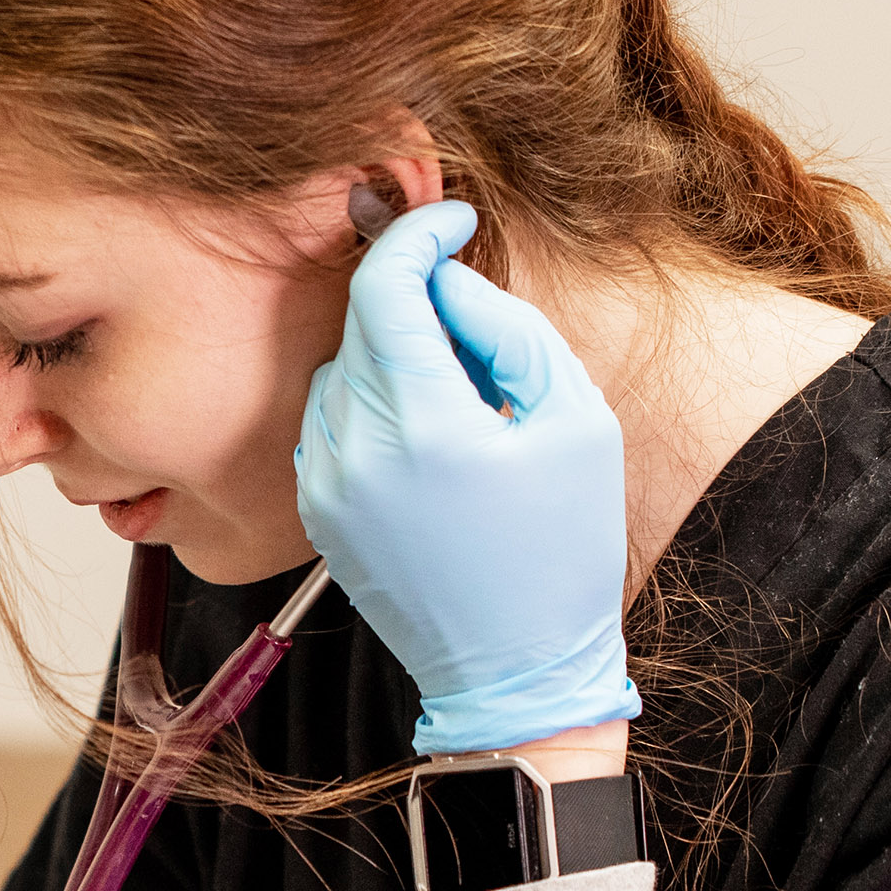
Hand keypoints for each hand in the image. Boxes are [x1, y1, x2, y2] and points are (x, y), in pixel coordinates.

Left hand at [294, 200, 640, 753]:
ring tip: (464, 397)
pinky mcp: (316, 511)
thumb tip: (447, 280)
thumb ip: (507, 329)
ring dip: (393, 353)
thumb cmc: (561, 551)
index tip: (450, 218)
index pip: (383, 288)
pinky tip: (430, 435)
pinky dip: (371, 401)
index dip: (416, 235)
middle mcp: (353, 451)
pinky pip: (329, 420)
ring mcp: (324, 485)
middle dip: (415, 299)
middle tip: (481, 328)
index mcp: (421, 426)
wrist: (516, 672)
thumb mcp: (574, 420)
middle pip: (361, 324)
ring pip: (339, 369)